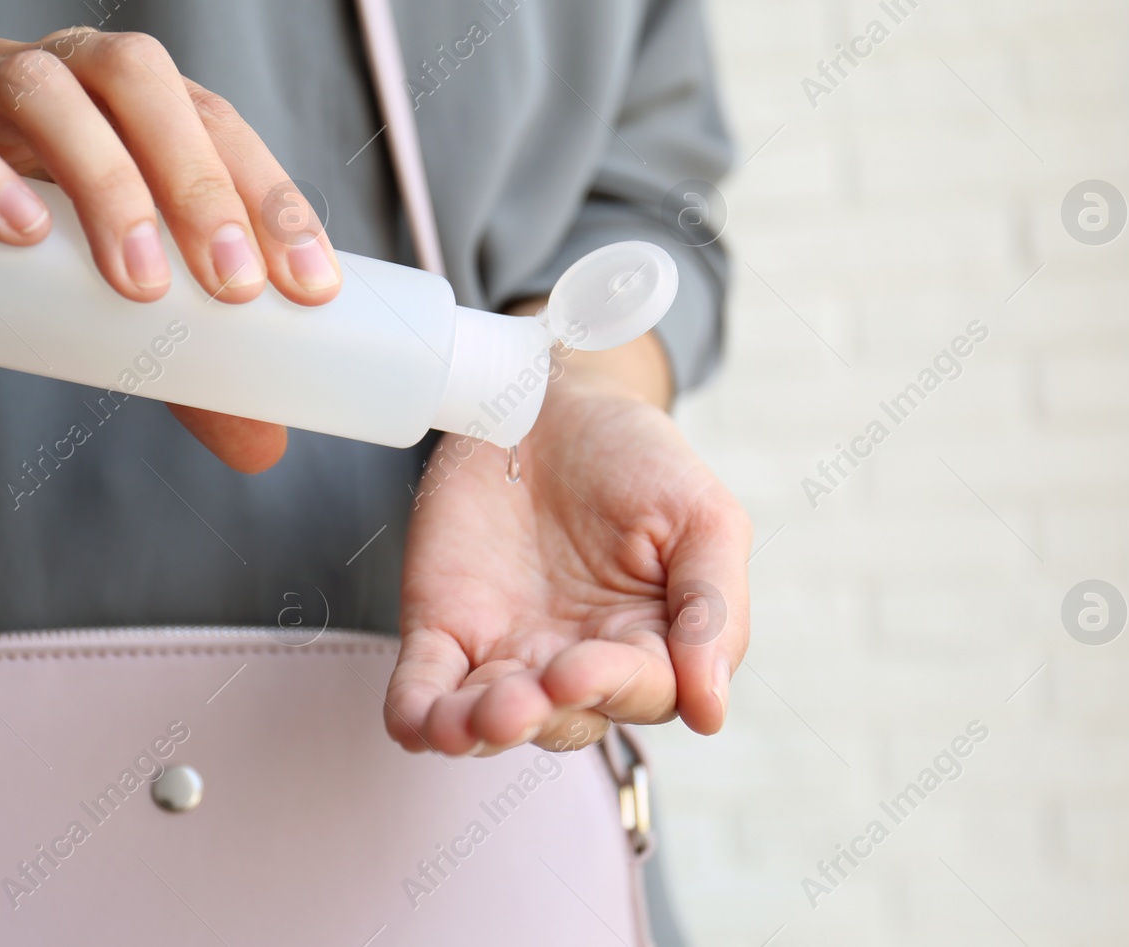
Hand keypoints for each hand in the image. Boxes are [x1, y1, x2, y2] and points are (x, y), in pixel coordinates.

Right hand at [0, 28, 342, 470]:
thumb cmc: (33, 263)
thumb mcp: (125, 310)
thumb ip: (193, 368)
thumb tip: (266, 447)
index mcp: (136, 98)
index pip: (219, 123)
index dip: (270, 195)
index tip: (310, 287)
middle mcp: (63, 73)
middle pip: (138, 81)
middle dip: (199, 182)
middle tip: (234, 286)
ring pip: (39, 90)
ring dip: (104, 179)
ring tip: (140, 283)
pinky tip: (21, 231)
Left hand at [384, 336, 751, 754]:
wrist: (550, 399)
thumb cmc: (637, 459)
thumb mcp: (702, 517)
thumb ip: (714, 609)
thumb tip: (712, 710)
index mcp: (647, 645)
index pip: (641, 693)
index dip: (612, 689)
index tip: (582, 667)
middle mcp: (574, 664)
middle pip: (562, 720)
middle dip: (539, 715)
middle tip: (518, 698)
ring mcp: (505, 652)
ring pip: (487, 720)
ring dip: (473, 730)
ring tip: (465, 721)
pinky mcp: (444, 628)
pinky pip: (424, 688)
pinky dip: (416, 714)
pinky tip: (414, 724)